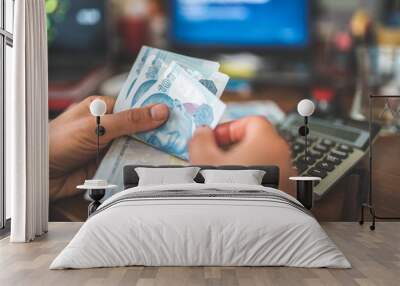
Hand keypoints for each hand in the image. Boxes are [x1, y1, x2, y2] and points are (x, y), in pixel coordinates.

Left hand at [49, 96, 168, 200]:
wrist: (40, 175)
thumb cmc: (59, 142)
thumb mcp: (97, 126)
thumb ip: (129, 120)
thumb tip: (159, 111)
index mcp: (102, 108)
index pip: (135, 106)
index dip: (154, 109)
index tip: (177, 111)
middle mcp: (107, 127)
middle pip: (139, 128)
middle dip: (157, 132)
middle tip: (182, 134)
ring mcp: (109, 147)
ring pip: (137, 147)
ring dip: (152, 150)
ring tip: (176, 151)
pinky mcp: (109, 165)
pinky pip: (130, 163)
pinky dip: (141, 165)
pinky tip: (158, 166)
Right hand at [189, 116, 295, 195]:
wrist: (244, 228)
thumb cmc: (227, 190)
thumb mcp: (203, 158)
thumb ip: (201, 138)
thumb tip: (203, 133)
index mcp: (267, 141)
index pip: (252, 121)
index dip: (230, 127)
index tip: (215, 138)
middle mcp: (283, 156)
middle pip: (257, 142)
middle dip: (233, 148)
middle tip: (214, 157)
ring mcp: (287, 177)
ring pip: (262, 163)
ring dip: (243, 166)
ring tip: (223, 178)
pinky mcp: (287, 195)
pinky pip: (269, 181)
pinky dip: (254, 182)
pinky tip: (237, 192)